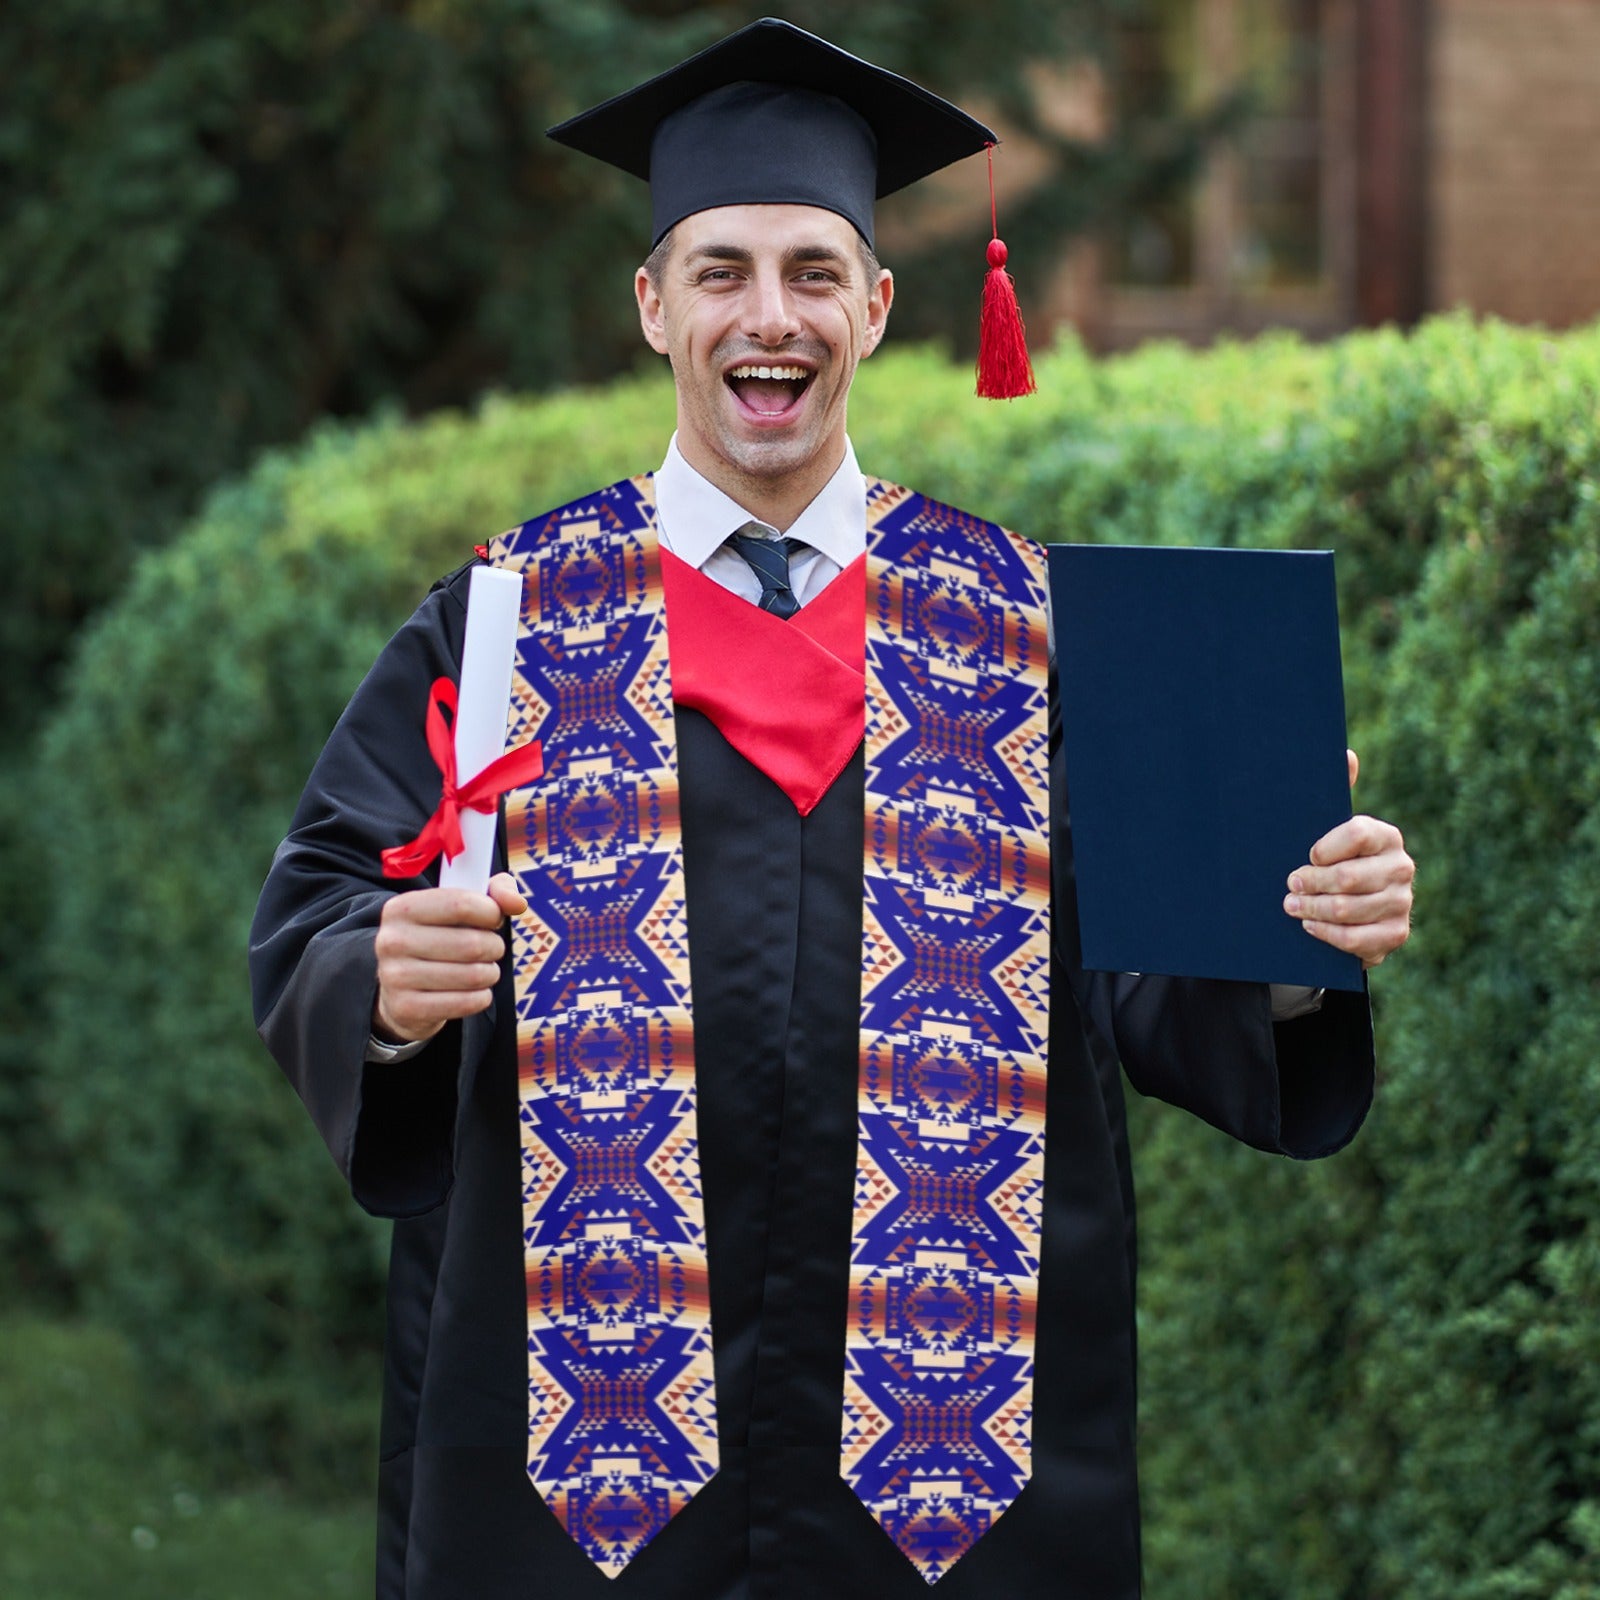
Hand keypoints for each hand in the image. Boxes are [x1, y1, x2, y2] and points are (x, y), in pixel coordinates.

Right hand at [372, 871, 527, 1043]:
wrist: (401, 988)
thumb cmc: (440, 937)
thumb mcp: (461, 906)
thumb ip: (495, 892)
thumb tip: (517, 903)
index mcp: (402, 908)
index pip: (461, 904)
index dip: (491, 912)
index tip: (493, 919)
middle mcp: (392, 940)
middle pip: (472, 944)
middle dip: (494, 947)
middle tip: (490, 949)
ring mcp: (395, 977)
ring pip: (473, 975)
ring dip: (490, 973)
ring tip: (483, 970)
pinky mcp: (406, 1008)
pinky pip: (466, 1003)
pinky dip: (481, 997)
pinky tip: (474, 991)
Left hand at [1283, 750, 1413, 968]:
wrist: (1350, 909)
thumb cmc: (1332, 860)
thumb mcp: (1328, 828)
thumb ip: (1336, 792)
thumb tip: (1346, 754)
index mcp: (1386, 836)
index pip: (1356, 833)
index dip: (1325, 847)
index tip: (1306, 855)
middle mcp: (1401, 867)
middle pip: (1348, 877)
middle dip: (1310, 883)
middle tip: (1289, 884)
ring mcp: (1401, 903)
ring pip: (1348, 909)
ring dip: (1312, 909)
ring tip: (1291, 906)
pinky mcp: (1395, 934)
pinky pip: (1356, 939)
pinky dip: (1327, 934)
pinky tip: (1310, 926)